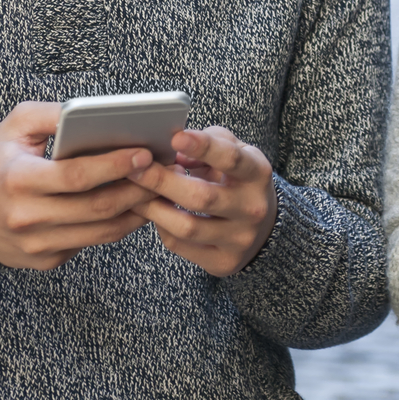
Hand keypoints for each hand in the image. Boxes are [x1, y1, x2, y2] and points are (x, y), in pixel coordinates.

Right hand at [0, 102, 155, 269]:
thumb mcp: (15, 126)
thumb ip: (54, 113)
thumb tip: (99, 112)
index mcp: (18, 180)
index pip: (76, 176)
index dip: (114, 166)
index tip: (145, 152)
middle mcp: (27, 218)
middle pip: (97, 207)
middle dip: (138, 189)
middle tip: (165, 171)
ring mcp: (37, 244)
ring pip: (101, 231)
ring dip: (136, 210)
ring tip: (158, 187)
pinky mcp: (46, 260)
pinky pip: (91, 242)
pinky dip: (117, 225)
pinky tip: (134, 206)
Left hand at [132, 127, 279, 276]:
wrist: (264, 226)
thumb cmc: (238, 179)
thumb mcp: (234, 151)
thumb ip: (208, 142)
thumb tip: (173, 150)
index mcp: (257, 173)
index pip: (231, 159)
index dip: (203, 147)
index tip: (175, 138)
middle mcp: (252, 208)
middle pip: (201, 197)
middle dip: (162, 182)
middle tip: (135, 168)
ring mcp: (239, 239)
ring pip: (187, 227)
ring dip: (154, 208)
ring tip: (136, 193)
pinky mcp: (224, 261)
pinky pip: (180, 245)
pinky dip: (161, 227)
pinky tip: (153, 213)